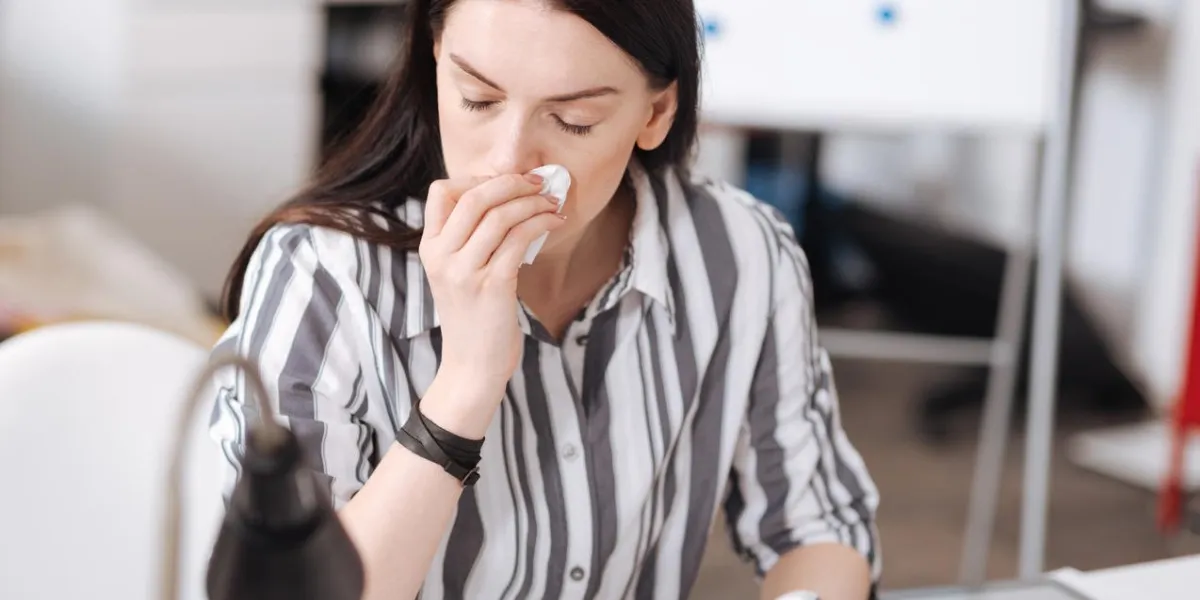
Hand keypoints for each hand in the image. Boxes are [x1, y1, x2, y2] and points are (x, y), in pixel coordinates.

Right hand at [418, 173, 565, 393]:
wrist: (472, 367)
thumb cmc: (473, 319)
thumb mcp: (456, 275)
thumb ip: (467, 241)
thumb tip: (506, 200)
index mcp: (430, 249)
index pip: (441, 192)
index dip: (476, 178)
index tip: (507, 183)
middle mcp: (442, 256)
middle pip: (474, 196)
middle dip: (512, 182)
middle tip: (540, 183)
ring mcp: (465, 271)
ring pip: (501, 215)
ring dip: (533, 202)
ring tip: (553, 203)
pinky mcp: (493, 285)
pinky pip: (520, 238)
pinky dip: (542, 223)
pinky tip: (554, 222)